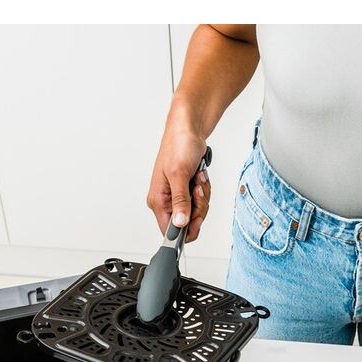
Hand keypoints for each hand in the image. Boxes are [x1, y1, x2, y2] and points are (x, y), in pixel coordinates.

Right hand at [147, 124, 210, 241]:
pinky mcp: (186, 191)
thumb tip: (179, 223)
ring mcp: (176, 196)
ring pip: (196, 212)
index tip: (196, 217)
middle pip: (187, 223)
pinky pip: (200, 201)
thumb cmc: (178, 145)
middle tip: (197, 189)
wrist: (188, 130)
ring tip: (197, 177)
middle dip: (198, 207)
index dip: (185, 229)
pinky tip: (199, 176)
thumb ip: (180, 201)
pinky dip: (204, 189)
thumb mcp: (179, 174)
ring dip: (203, 195)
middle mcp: (165, 201)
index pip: (169, 231)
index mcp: (158, 201)